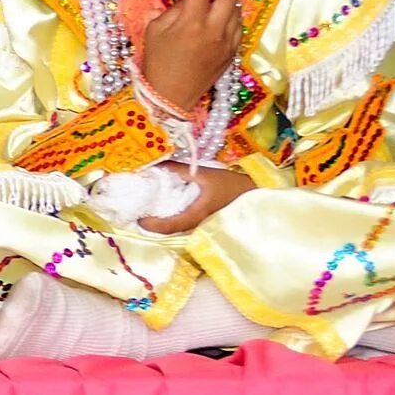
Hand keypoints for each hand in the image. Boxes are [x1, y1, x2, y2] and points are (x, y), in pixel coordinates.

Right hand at [139, 0, 243, 113]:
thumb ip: (171, 10)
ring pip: (237, 10)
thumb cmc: (158, 62)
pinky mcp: (232, 53)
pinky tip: (216, 22)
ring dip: (223, 2)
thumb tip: (185, 0)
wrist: (171, 95)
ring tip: (209, 5)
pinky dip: (229, 19)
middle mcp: (215, 29)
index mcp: (192, 23)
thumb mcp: (155, 31)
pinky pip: (238, 27)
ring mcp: (227, 42)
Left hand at [139, 165, 256, 235]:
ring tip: (149, 209)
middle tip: (138, 212)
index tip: (138, 219)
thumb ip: (179, 169)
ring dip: (164, 222)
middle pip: (171, 230)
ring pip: (179, 228)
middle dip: (154, 224)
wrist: (256, 194)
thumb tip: (155, 164)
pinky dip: (175, 218)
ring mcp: (204, 226)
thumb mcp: (203, 174)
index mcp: (197, 215)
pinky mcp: (207, 222)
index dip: (151, 225)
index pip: (169, 226)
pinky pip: (186, 224)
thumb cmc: (231, 185)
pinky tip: (168, 208)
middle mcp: (198, 225)